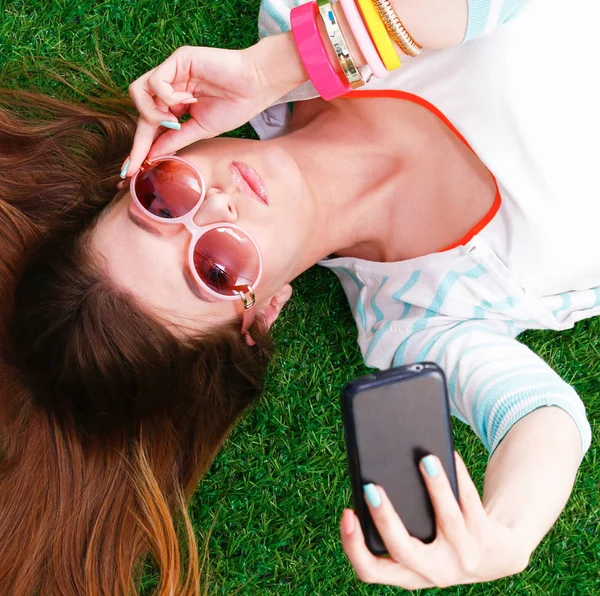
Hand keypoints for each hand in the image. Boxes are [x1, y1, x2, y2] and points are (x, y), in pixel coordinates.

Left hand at [125, 35, 306, 177]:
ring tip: (172, 122)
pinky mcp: (178, 60)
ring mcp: (172, 72)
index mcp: (176, 103)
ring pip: (138, 92)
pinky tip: (185, 102)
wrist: (257, 86)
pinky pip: (156, 81)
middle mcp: (170, 86)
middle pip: (140, 110)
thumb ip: (176, 139)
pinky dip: (166, 97)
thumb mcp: (201, 129)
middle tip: (135, 162)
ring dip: (151, 113)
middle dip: (138, 139)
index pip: (151, 125)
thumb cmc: (236, 105)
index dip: (141, 146)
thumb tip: (153, 155)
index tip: (130, 171)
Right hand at [340, 452, 530, 588]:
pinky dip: (460, 476)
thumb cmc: (443, 539)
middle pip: (402, 550)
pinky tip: (451, 456)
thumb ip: (397, 527)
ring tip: (425, 460)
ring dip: (435, 488)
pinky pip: (472, 502)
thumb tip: (373, 480)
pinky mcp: (487, 539)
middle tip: (371, 487)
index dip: (354, 546)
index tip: (347, 513)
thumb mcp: (420, 545)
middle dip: (384, 518)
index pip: (370, 571)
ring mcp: (463, 557)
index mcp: (409, 574)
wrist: (498, 555)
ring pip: (447, 520)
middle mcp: (435, 572)